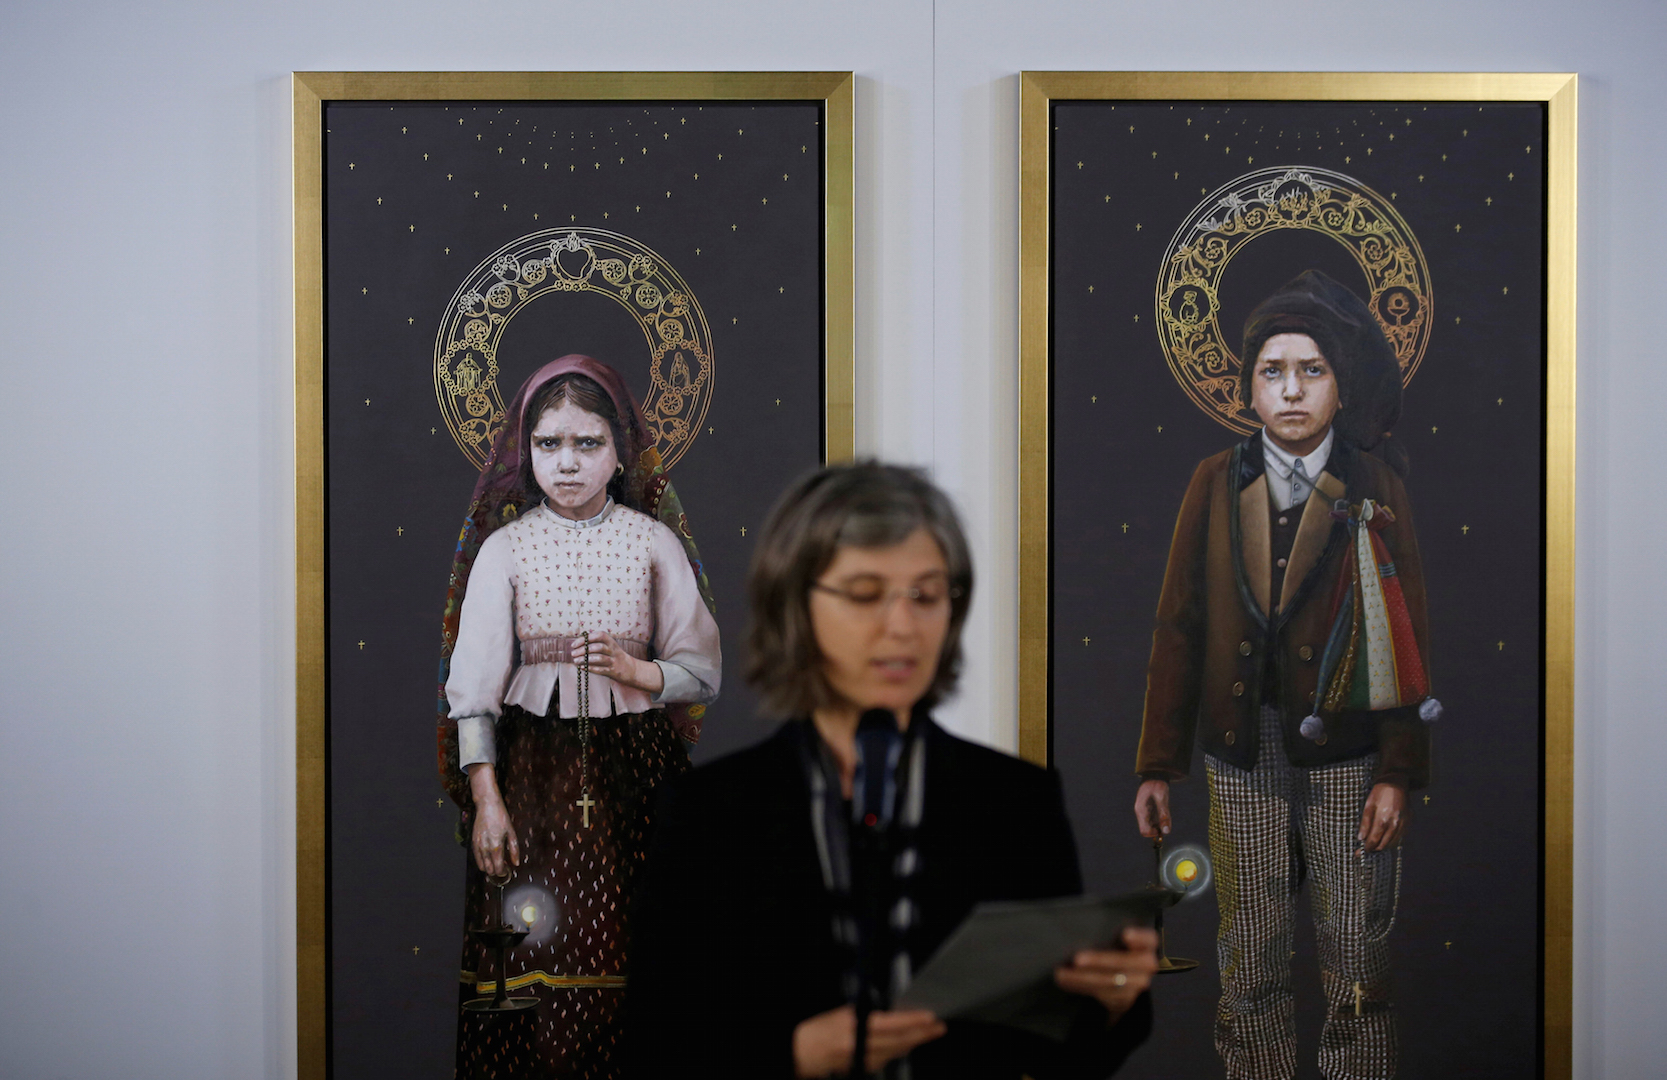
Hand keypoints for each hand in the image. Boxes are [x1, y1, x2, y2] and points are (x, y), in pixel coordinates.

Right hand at [468, 764, 519, 875]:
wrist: (487, 806)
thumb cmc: (501, 817)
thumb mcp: (511, 833)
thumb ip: (514, 850)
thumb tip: (516, 863)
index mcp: (496, 846)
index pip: (498, 868)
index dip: (503, 873)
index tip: (507, 871)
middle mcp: (485, 848)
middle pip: (489, 869)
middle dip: (496, 871)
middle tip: (502, 867)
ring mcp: (478, 846)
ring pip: (481, 865)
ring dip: (489, 867)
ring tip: (496, 863)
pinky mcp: (473, 842)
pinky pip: (476, 858)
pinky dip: (482, 861)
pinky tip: (488, 858)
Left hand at [577, 630, 663, 694]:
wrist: (632, 670)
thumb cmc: (615, 657)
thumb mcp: (610, 647)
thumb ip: (597, 644)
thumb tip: (578, 645)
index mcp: (611, 642)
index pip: (599, 635)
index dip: (585, 639)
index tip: (574, 644)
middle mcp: (613, 650)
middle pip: (598, 647)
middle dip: (583, 650)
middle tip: (573, 654)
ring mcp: (614, 661)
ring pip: (599, 658)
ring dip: (585, 659)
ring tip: (576, 661)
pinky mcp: (613, 671)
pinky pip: (601, 670)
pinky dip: (590, 668)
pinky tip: (583, 668)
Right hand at [791, 1005, 944, 1077]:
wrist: (800, 1053)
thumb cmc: (817, 1030)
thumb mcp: (840, 1013)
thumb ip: (864, 1014)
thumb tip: (886, 1014)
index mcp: (853, 1027)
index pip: (891, 1024)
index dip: (912, 1021)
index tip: (929, 1017)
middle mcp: (859, 1045)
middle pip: (899, 1041)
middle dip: (922, 1034)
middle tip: (938, 1027)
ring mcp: (861, 1060)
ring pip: (896, 1052)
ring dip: (913, 1042)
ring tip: (928, 1033)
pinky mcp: (861, 1068)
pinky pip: (886, 1059)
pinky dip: (898, 1050)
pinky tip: (907, 1044)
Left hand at [1054, 926, 1159, 1021]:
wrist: (1121, 975)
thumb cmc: (1112, 945)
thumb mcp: (1113, 936)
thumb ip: (1107, 931)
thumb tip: (1081, 927)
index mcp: (1146, 944)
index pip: (1148, 939)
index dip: (1139, 937)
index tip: (1125, 934)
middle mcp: (1146, 965)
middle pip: (1125, 963)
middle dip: (1100, 961)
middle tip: (1077, 959)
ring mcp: (1136, 985)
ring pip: (1111, 982)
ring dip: (1084, 978)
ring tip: (1062, 973)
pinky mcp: (1124, 1000)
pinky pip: (1102, 995)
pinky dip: (1081, 987)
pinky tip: (1065, 981)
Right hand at [1134, 779, 1170, 837]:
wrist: (1155, 774)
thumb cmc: (1157, 784)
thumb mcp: (1162, 798)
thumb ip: (1164, 815)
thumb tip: (1166, 831)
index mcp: (1141, 811)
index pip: (1144, 831)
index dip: (1154, 833)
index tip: (1164, 827)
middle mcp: (1141, 813)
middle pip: (1148, 830)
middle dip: (1158, 829)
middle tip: (1167, 820)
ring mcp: (1145, 811)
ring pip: (1152, 826)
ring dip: (1160, 824)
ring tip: (1166, 813)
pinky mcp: (1149, 810)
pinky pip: (1155, 820)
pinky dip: (1161, 819)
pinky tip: (1164, 810)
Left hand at [1357, 782, 1406, 851]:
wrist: (1396, 782)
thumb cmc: (1379, 793)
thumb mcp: (1368, 805)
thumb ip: (1365, 823)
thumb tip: (1361, 838)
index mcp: (1383, 819)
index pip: (1374, 840)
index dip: (1367, 848)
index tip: (1361, 852)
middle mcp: (1395, 824)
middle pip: (1384, 844)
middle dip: (1375, 849)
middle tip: (1366, 851)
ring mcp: (1404, 823)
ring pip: (1393, 843)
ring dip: (1384, 846)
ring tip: (1375, 846)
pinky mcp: (1409, 822)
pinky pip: (1400, 836)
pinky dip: (1392, 840)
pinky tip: (1385, 839)